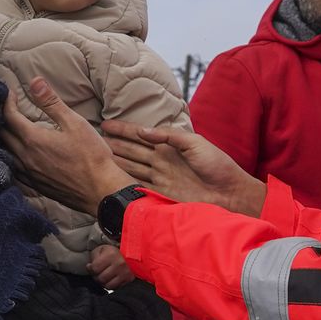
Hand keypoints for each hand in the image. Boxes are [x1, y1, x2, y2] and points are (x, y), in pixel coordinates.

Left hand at [0, 78, 135, 212]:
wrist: (101, 191)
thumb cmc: (92, 156)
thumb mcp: (74, 123)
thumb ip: (52, 102)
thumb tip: (35, 81)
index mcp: (33, 139)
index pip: (9, 116)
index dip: (7, 102)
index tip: (10, 93)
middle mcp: (25, 157)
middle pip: (2, 135)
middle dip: (1, 119)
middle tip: (6, 109)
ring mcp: (29, 174)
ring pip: (5, 153)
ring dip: (3, 139)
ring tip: (8, 130)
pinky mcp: (35, 186)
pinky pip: (14, 170)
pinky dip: (10, 158)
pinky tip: (17, 156)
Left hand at [88, 244, 134, 289]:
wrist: (127, 255)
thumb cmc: (110, 253)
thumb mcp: (100, 251)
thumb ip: (93, 258)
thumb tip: (89, 267)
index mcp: (112, 254)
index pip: (95, 268)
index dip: (91, 269)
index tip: (92, 266)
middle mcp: (120, 263)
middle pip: (101, 278)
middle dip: (97, 277)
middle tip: (99, 272)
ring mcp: (125, 272)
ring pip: (108, 285)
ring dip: (104, 282)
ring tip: (105, 276)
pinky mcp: (129, 279)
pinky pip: (115, 288)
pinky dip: (111, 285)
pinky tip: (111, 279)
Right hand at [102, 119, 264, 217]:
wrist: (230, 194)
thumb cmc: (218, 165)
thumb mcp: (195, 143)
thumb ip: (170, 135)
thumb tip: (143, 131)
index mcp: (170, 146)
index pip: (141, 135)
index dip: (123, 130)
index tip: (104, 124)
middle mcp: (161, 161)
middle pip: (131, 151)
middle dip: (112, 145)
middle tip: (91, 141)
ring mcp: (159, 179)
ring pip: (130, 168)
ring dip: (113, 163)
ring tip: (94, 157)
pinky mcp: (160, 195)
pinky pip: (137, 187)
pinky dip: (123, 183)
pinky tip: (109, 179)